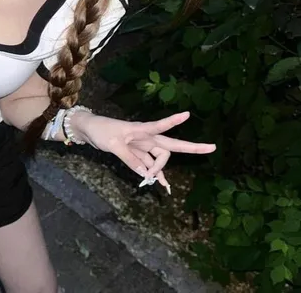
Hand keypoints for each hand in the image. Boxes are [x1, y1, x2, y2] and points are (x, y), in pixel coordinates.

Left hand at [71, 110, 215, 193]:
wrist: (88, 129)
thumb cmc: (101, 131)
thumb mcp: (112, 144)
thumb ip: (129, 159)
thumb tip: (145, 174)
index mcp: (140, 130)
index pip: (160, 125)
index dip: (173, 121)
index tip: (187, 114)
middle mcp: (145, 137)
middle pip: (170, 146)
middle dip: (191, 147)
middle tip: (212, 148)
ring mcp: (142, 146)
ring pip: (159, 160)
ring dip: (159, 171)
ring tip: (154, 183)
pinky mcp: (137, 154)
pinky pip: (150, 165)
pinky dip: (156, 175)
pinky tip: (164, 185)